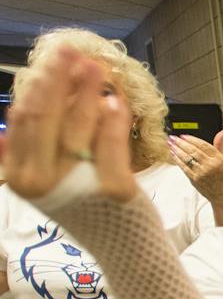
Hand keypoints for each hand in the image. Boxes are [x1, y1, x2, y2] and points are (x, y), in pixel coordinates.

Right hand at [0, 44, 137, 202]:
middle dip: (59, 77)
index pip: (24, 119)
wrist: (126, 248)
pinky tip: (116, 100)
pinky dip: (114, 118)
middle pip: (48, 115)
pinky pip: (113, 142)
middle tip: (71, 50)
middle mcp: (43, 181)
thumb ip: (22, 163)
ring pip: (79, 123)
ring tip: (95, 67)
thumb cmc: (88, 211)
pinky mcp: (114, 189)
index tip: (50, 62)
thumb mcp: (46, 190)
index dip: (38, 86)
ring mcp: (78, 184)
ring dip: (87, 88)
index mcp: (20, 177)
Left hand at [169, 131, 222, 201]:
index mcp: (219, 159)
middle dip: (181, 143)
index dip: (192, 139)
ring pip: (187, 158)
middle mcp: (211, 165)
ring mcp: (202, 172)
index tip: (183, 135)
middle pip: (194, 150)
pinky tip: (173, 154)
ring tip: (170, 144)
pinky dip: (177, 160)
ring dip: (177, 150)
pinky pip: (184, 167)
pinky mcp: (195, 179)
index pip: (203, 145)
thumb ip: (220, 146)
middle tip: (173, 137)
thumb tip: (221, 132)